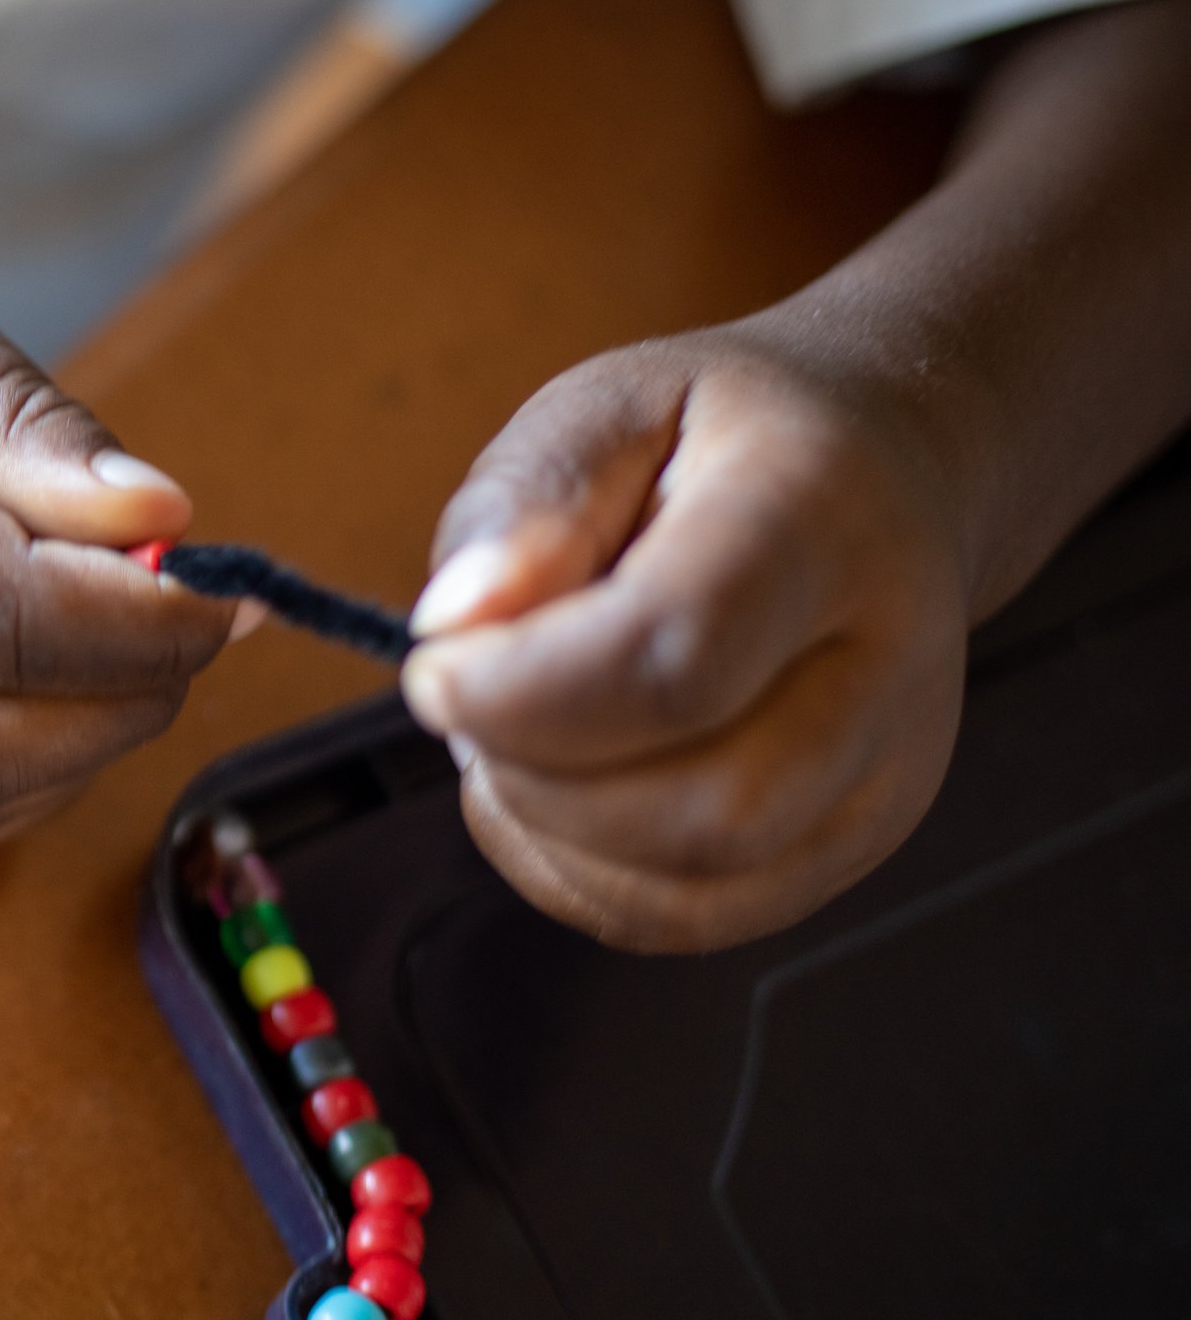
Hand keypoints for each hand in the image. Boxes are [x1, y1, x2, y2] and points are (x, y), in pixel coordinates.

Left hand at [398, 322, 973, 951]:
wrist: (886, 466)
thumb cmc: (722, 432)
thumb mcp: (607, 400)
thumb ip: (527, 500)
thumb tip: (453, 623)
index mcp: (824, 522)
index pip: (678, 655)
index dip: (524, 691)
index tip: (430, 670)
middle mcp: (888, 666)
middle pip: (705, 808)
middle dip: (535, 777)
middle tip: (470, 696)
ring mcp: (887, 772)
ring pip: (697, 889)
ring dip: (549, 831)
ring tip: (514, 728)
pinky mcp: (855, 843)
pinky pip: (690, 919)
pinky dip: (578, 875)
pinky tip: (549, 787)